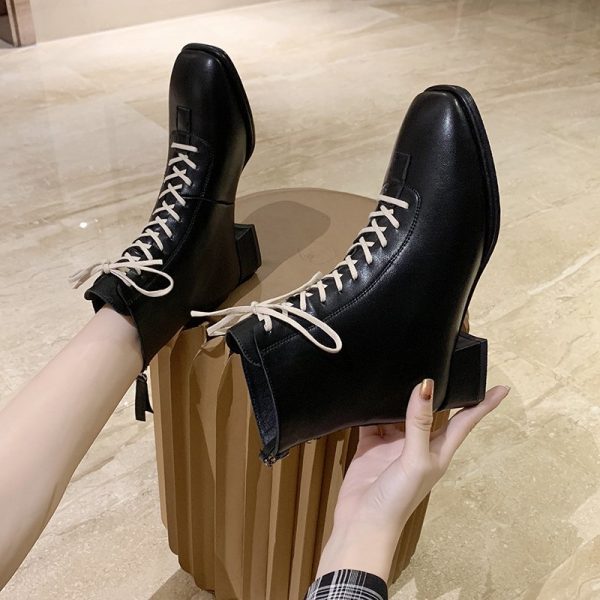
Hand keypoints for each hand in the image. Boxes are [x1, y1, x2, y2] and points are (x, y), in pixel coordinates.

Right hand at [315, 380, 509, 580]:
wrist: (362, 524)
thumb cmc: (398, 500)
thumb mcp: (416, 459)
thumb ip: (420, 423)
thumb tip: (426, 386)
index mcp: (439, 450)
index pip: (466, 422)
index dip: (484, 405)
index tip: (501, 388)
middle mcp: (419, 445)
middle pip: (432, 412)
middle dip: (436, 391)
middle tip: (440, 362)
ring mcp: (394, 445)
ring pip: (399, 413)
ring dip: (398, 395)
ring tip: (400, 368)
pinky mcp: (371, 447)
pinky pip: (372, 421)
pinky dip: (370, 409)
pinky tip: (368, 393)